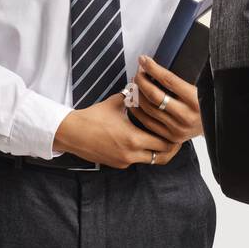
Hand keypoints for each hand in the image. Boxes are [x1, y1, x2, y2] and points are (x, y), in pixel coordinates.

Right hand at [52, 92, 180, 167]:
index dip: (174, 138)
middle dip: (170, 148)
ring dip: (157, 152)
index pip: (165, 144)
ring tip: (162, 139)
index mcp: (133, 139)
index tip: (178, 130)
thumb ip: (135, 94)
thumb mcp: (117, 102)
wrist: (71, 133)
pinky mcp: (116, 164)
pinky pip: (137, 161)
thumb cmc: (92, 117)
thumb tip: (146, 83)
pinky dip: (144, 153)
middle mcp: (130, 154)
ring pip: (150, 161)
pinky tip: (144, 140)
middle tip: (175, 137)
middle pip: (162, 157)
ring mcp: (123, 162)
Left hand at [127, 54, 203, 142]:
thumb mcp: (201, 89)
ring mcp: (177, 128)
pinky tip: (134, 101)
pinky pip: (147, 122)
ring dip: (137, 94)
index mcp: (196, 99)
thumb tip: (159, 66)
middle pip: (154, 95)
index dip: (153, 68)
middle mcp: (186, 115)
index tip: (144, 60)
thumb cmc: (208, 103)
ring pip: (148, 109)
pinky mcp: (170, 137)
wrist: (217, 127)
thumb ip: (183, 80)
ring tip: (134, 85)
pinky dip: (137, 110)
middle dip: (141, 81)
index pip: (168, 80)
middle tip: (137, 73)